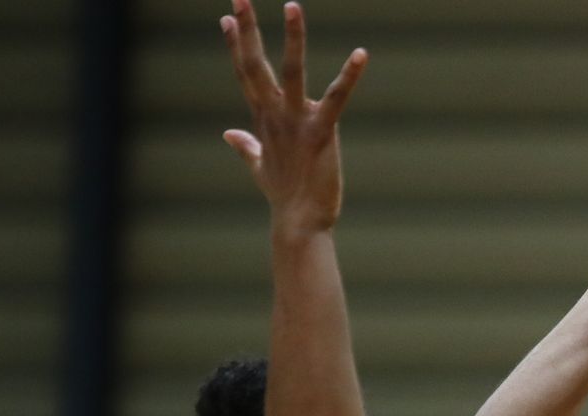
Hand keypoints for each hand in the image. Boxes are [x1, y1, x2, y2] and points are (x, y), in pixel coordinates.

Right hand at [219, 0, 367, 235]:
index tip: (226, 16)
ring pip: (291, 71)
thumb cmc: (284, 196)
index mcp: (263, 118)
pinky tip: (362, 53)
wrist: (299, 223)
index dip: (235, 44)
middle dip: (247, 28)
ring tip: (292, 5)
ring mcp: (296, 121)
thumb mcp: (259, 166)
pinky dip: (350, 76)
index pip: (245, 72)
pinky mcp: (322, 132)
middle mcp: (275, 114)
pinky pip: (337, 98)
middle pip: (255, 64)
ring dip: (292, 37)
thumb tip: (228, 134)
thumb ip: (246, 146)